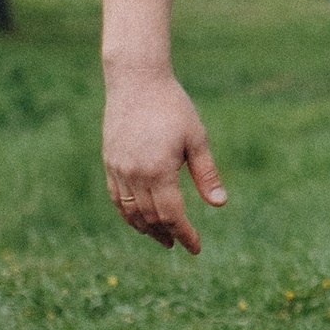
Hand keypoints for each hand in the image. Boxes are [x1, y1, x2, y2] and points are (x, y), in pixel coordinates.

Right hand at [104, 66, 227, 251]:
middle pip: (151, 217)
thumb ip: (207, 174)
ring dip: (146, 228)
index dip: (185, 234)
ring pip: (130, 212)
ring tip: (161, 236)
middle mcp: (135, 175)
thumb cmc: (172, 107)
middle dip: (167, 234)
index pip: (172, 215)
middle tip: (179, 243)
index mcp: (159, 171)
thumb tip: (220, 204)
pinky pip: (117, 198)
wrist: (137, 81)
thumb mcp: (197, 139)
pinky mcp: (110, 161)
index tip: (196, 248)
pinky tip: (138, 218)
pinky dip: (128, 213)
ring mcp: (118, 169)